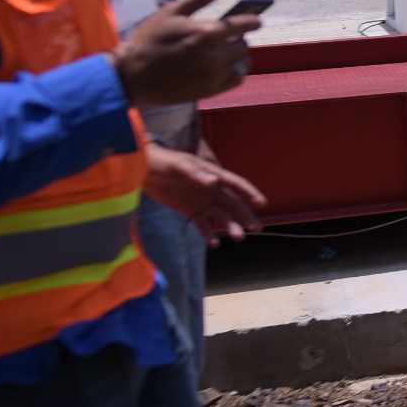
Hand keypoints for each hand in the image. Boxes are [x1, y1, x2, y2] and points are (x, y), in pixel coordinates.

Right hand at [111, 0, 263, 105]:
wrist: (132, 76)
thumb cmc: (151, 39)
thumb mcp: (173, 12)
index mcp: (207, 32)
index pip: (244, 24)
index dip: (253, 21)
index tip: (256, 21)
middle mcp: (214, 55)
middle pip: (244, 45)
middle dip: (238, 39)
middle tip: (226, 38)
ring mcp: (213, 75)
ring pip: (242, 63)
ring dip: (237, 57)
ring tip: (223, 53)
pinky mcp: (209, 90)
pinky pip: (236, 80)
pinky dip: (234, 72)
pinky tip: (222, 67)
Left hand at [143, 143, 267, 247]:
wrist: (144, 170)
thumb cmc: (164, 162)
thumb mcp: (179, 167)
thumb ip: (197, 175)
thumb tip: (215, 181)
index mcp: (213, 174)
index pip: (236, 184)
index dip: (249, 193)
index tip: (262, 203)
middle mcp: (211, 189)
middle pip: (233, 204)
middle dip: (246, 215)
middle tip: (257, 228)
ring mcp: (201, 200)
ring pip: (220, 216)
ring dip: (230, 226)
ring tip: (238, 238)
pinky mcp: (189, 210)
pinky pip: (202, 224)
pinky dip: (208, 233)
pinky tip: (214, 244)